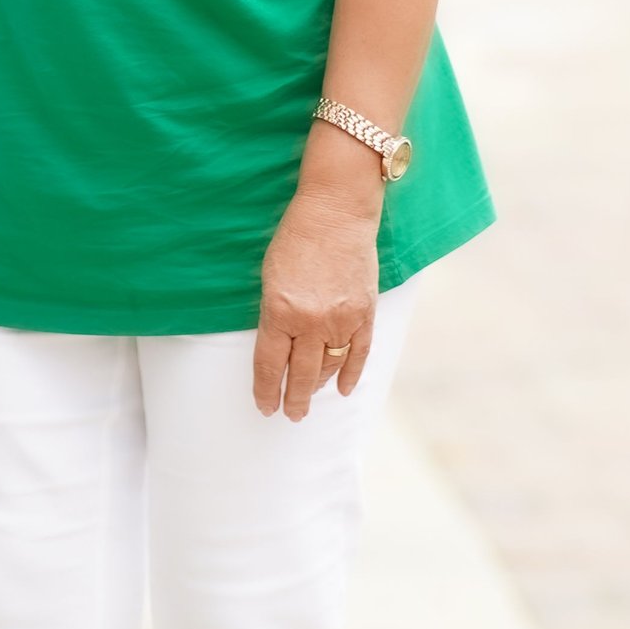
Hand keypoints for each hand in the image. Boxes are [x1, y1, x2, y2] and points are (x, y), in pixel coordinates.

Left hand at [252, 189, 380, 419]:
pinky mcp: (365, 314)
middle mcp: (310, 321)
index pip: (269, 364)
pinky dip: (350, 374)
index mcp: (279, 310)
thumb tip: (278, 347)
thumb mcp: (270, 276)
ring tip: (309, 400)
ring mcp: (341, 320)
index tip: (265, 406)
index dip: (265, 389)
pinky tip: (342, 389)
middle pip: (300, 374)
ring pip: (329, 367)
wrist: (336, 213)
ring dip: (318, 387)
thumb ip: (274, 314)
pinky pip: (358, 354)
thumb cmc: (295, 238)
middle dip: (293, 399)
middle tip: (290, 415)